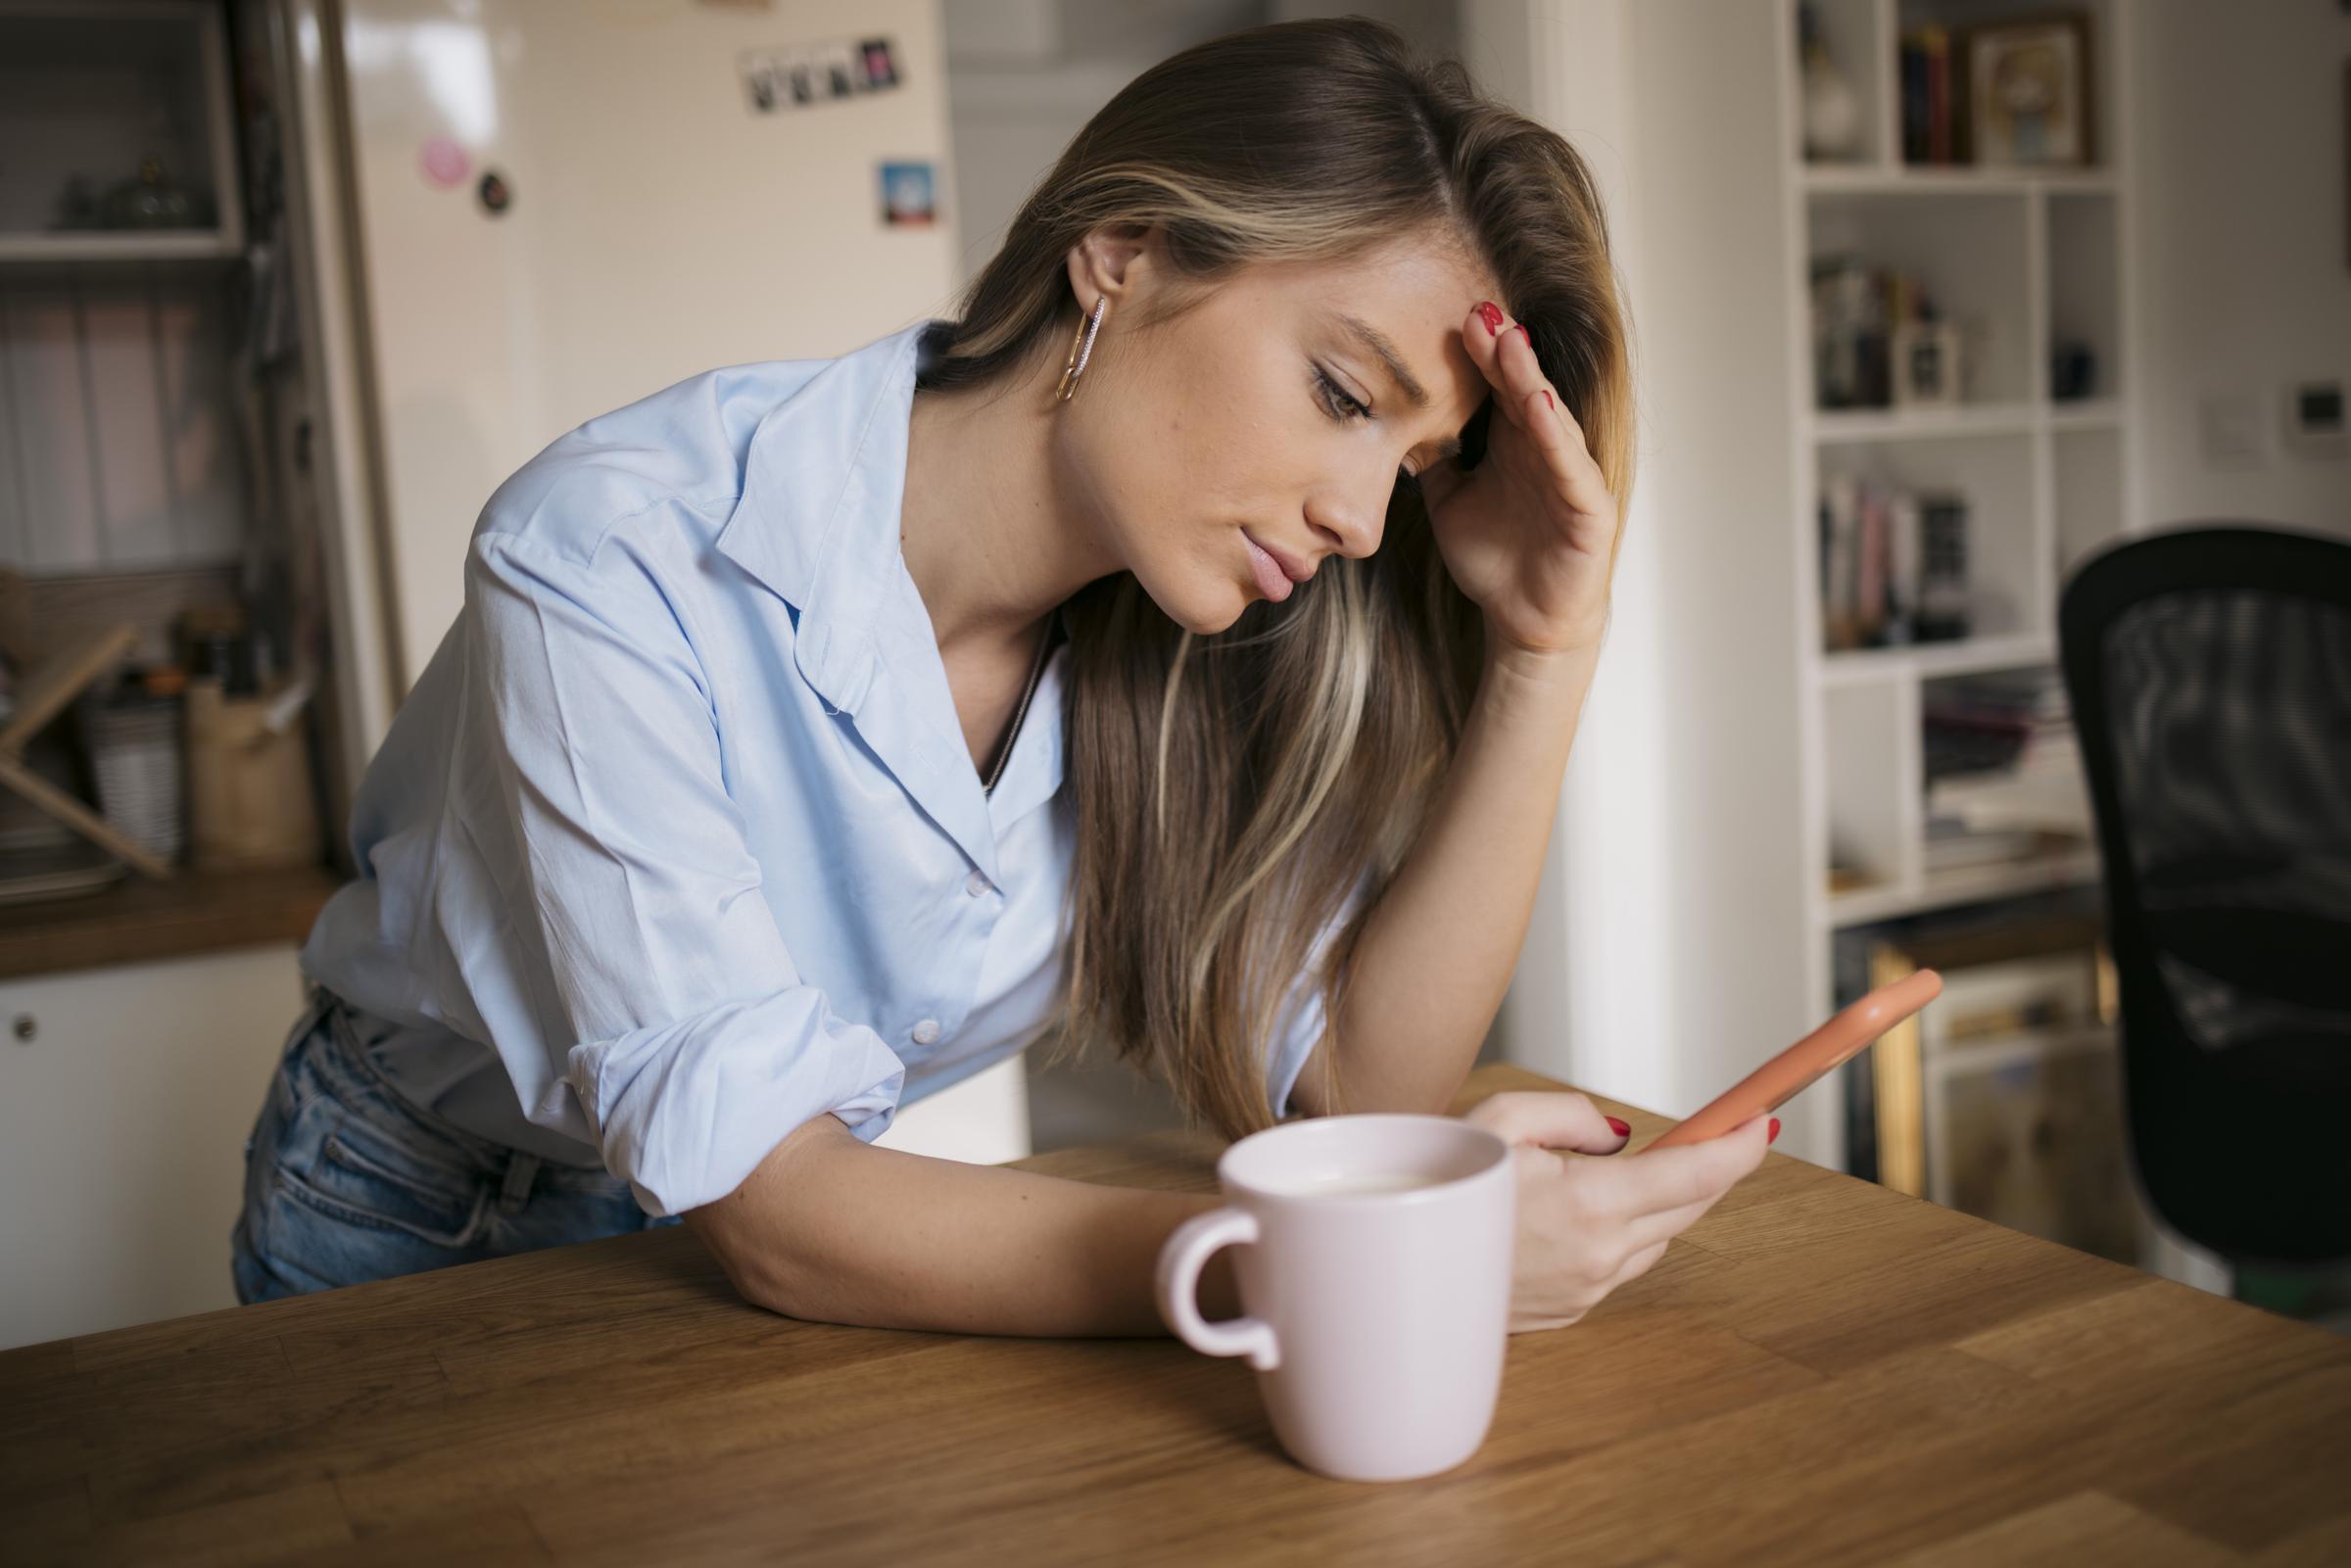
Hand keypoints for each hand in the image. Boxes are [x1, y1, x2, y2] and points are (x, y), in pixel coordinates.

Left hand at [1417, 303, 1622, 657]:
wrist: (1522, 620)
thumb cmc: (1493, 557)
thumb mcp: (1447, 501)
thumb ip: (1430, 461)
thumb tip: (1391, 422)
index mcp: (1513, 442)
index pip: (1496, 386)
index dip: (1477, 354)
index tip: (1450, 316)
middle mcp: (1544, 449)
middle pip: (1522, 388)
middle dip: (1502, 350)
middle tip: (1478, 310)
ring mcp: (1571, 474)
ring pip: (1549, 416)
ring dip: (1529, 378)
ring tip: (1509, 342)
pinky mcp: (1589, 507)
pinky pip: (1571, 465)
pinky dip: (1555, 434)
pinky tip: (1537, 404)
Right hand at [1463, 1091, 1771, 1332]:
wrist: (1393, 1269)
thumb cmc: (1440, 1187)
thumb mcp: (1498, 1118)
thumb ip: (1573, 1114)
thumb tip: (1622, 1137)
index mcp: (1589, 1203)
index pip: (1694, 1174)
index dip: (1738, 1146)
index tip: (1763, 1121)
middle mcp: (1599, 1256)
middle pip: (1689, 1209)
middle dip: (1711, 1168)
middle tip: (1725, 1132)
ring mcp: (1587, 1290)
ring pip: (1655, 1239)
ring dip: (1659, 1204)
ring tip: (1618, 1172)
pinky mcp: (1572, 1311)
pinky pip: (1619, 1265)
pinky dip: (1618, 1234)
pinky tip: (1574, 1214)